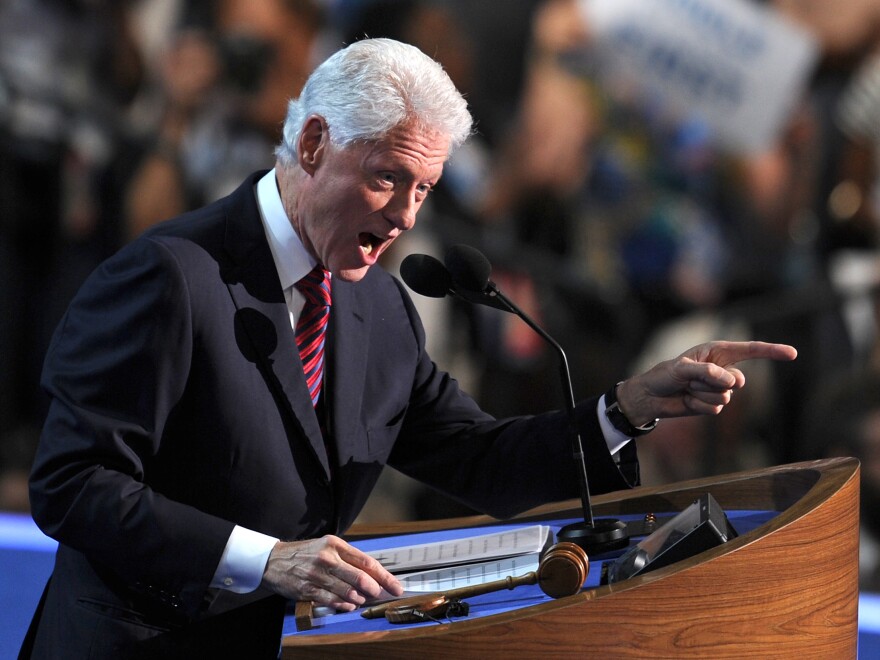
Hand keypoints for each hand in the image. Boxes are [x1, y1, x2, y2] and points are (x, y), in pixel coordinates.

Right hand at [260, 535, 402, 610]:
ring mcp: (317, 574)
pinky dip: (344, 605)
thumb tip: (372, 575)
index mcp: (335, 545)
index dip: (384, 576)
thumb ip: (348, 559)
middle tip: (379, 594)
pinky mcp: (308, 589)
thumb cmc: (306, 554)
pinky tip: (349, 604)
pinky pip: (332, 601)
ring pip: (348, 591)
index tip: (395, 586)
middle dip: (375, 589)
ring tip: (361, 599)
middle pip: (360, 577)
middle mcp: (327, 558)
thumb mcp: (327, 547)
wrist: (274, 560)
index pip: (366, 561)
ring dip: (360, 598)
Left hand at [616, 341, 797, 425]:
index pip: (750, 350)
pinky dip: (699, 405)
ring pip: (725, 397)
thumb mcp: (681, 368)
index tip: (793, 353)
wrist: (652, 397)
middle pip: (737, 380)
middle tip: (692, 380)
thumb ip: (706, 372)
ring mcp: (718, 388)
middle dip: (716, 382)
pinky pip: (715, 408)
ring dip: (702, 394)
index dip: (772, 351)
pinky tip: (687, 401)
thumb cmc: (665, 375)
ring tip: (687, 389)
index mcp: (717, 352)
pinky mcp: (712, 404)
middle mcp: (722, 369)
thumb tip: (730, 381)